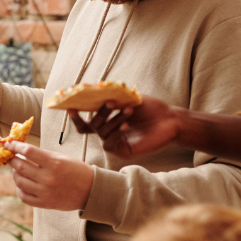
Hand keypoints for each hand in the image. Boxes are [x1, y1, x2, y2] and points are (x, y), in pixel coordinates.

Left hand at [3, 142, 94, 210]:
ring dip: (15, 174)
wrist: (91, 190)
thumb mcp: (62, 158)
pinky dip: (20, 189)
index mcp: (54, 163)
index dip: (14, 146)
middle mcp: (48, 178)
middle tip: (10, 157)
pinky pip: (24, 196)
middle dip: (12, 160)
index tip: (7, 144)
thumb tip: (21, 152)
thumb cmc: (76, 170)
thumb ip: (42, 155)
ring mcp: (45, 192)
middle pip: (20, 167)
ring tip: (18, 170)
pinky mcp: (44, 203)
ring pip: (19, 182)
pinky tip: (22, 184)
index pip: (28, 151)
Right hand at [66, 95, 181, 157]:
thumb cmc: (151, 108)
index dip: (76, 117)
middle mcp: (108, 133)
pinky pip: (109, 144)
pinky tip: (126, 125)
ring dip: (113, 119)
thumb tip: (91, 88)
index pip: (85, 123)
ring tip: (129, 110)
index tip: (70, 107)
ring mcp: (114, 143)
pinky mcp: (122, 151)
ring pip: (102, 132)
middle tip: (111, 102)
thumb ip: (110, 95)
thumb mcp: (128, 98)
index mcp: (107, 122)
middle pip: (92, 125)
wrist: (170, 120)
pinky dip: (116, 133)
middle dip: (100, 112)